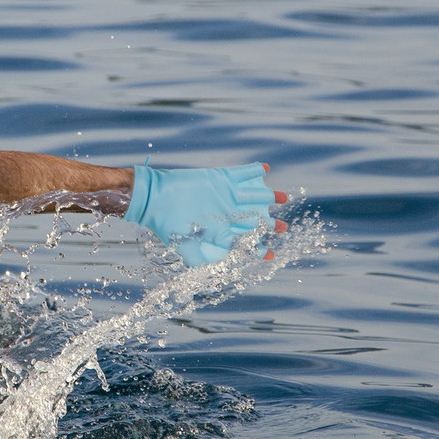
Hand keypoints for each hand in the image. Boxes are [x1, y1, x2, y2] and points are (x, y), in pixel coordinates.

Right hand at [124, 161, 287, 266]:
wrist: (155, 201)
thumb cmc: (169, 227)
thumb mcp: (187, 248)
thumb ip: (205, 259)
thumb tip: (221, 270)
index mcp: (221, 231)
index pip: (245, 242)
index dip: (258, 249)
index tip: (270, 254)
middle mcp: (226, 213)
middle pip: (255, 219)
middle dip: (270, 224)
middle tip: (283, 228)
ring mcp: (225, 195)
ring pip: (253, 196)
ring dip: (269, 196)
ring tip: (284, 197)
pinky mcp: (219, 179)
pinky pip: (240, 173)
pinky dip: (252, 171)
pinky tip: (265, 168)